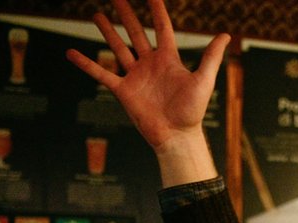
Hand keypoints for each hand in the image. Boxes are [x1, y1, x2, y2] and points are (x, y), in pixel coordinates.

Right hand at [66, 0, 229, 184]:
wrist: (177, 136)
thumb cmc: (193, 111)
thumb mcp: (204, 80)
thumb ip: (211, 57)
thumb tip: (226, 35)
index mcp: (169, 60)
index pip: (161, 29)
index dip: (157, 11)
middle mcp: (150, 64)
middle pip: (136, 33)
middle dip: (126, 15)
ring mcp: (135, 76)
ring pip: (118, 48)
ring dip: (107, 32)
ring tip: (97, 15)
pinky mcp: (123, 91)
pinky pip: (101, 74)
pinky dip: (86, 64)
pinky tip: (71, 53)